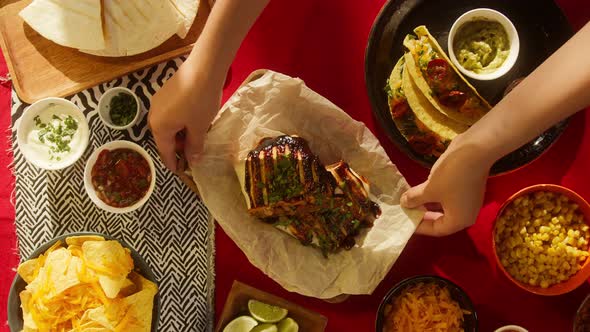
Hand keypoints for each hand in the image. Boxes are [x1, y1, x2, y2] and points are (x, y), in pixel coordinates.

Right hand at [148, 56, 224, 170]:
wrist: (203, 68)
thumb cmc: (200, 102)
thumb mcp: (199, 127)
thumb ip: (194, 146)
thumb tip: (192, 161)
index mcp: (159, 127)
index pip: (165, 151)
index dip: (173, 163)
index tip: (179, 172)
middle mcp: (154, 115)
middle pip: (164, 138)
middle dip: (178, 147)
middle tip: (193, 154)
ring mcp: (158, 102)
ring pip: (168, 125)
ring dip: (180, 134)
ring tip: (196, 137)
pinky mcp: (166, 92)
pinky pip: (170, 114)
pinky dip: (180, 122)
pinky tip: (193, 121)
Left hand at [400, 135, 492, 235]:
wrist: (476, 149)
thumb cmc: (452, 175)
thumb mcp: (429, 189)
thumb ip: (414, 199)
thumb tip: (404, 204)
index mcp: (459, 220)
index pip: (436, 230)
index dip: (419, 226)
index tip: (404, 220)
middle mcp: (465, 213)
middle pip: (440, 219)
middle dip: (422, 214)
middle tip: (405, 210)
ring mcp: (467, 200)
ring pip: (442, 206)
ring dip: (426, 203)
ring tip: (409, 199)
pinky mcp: (466, 187)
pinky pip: (447, 196)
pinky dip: (434, 195)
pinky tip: (420, 189)